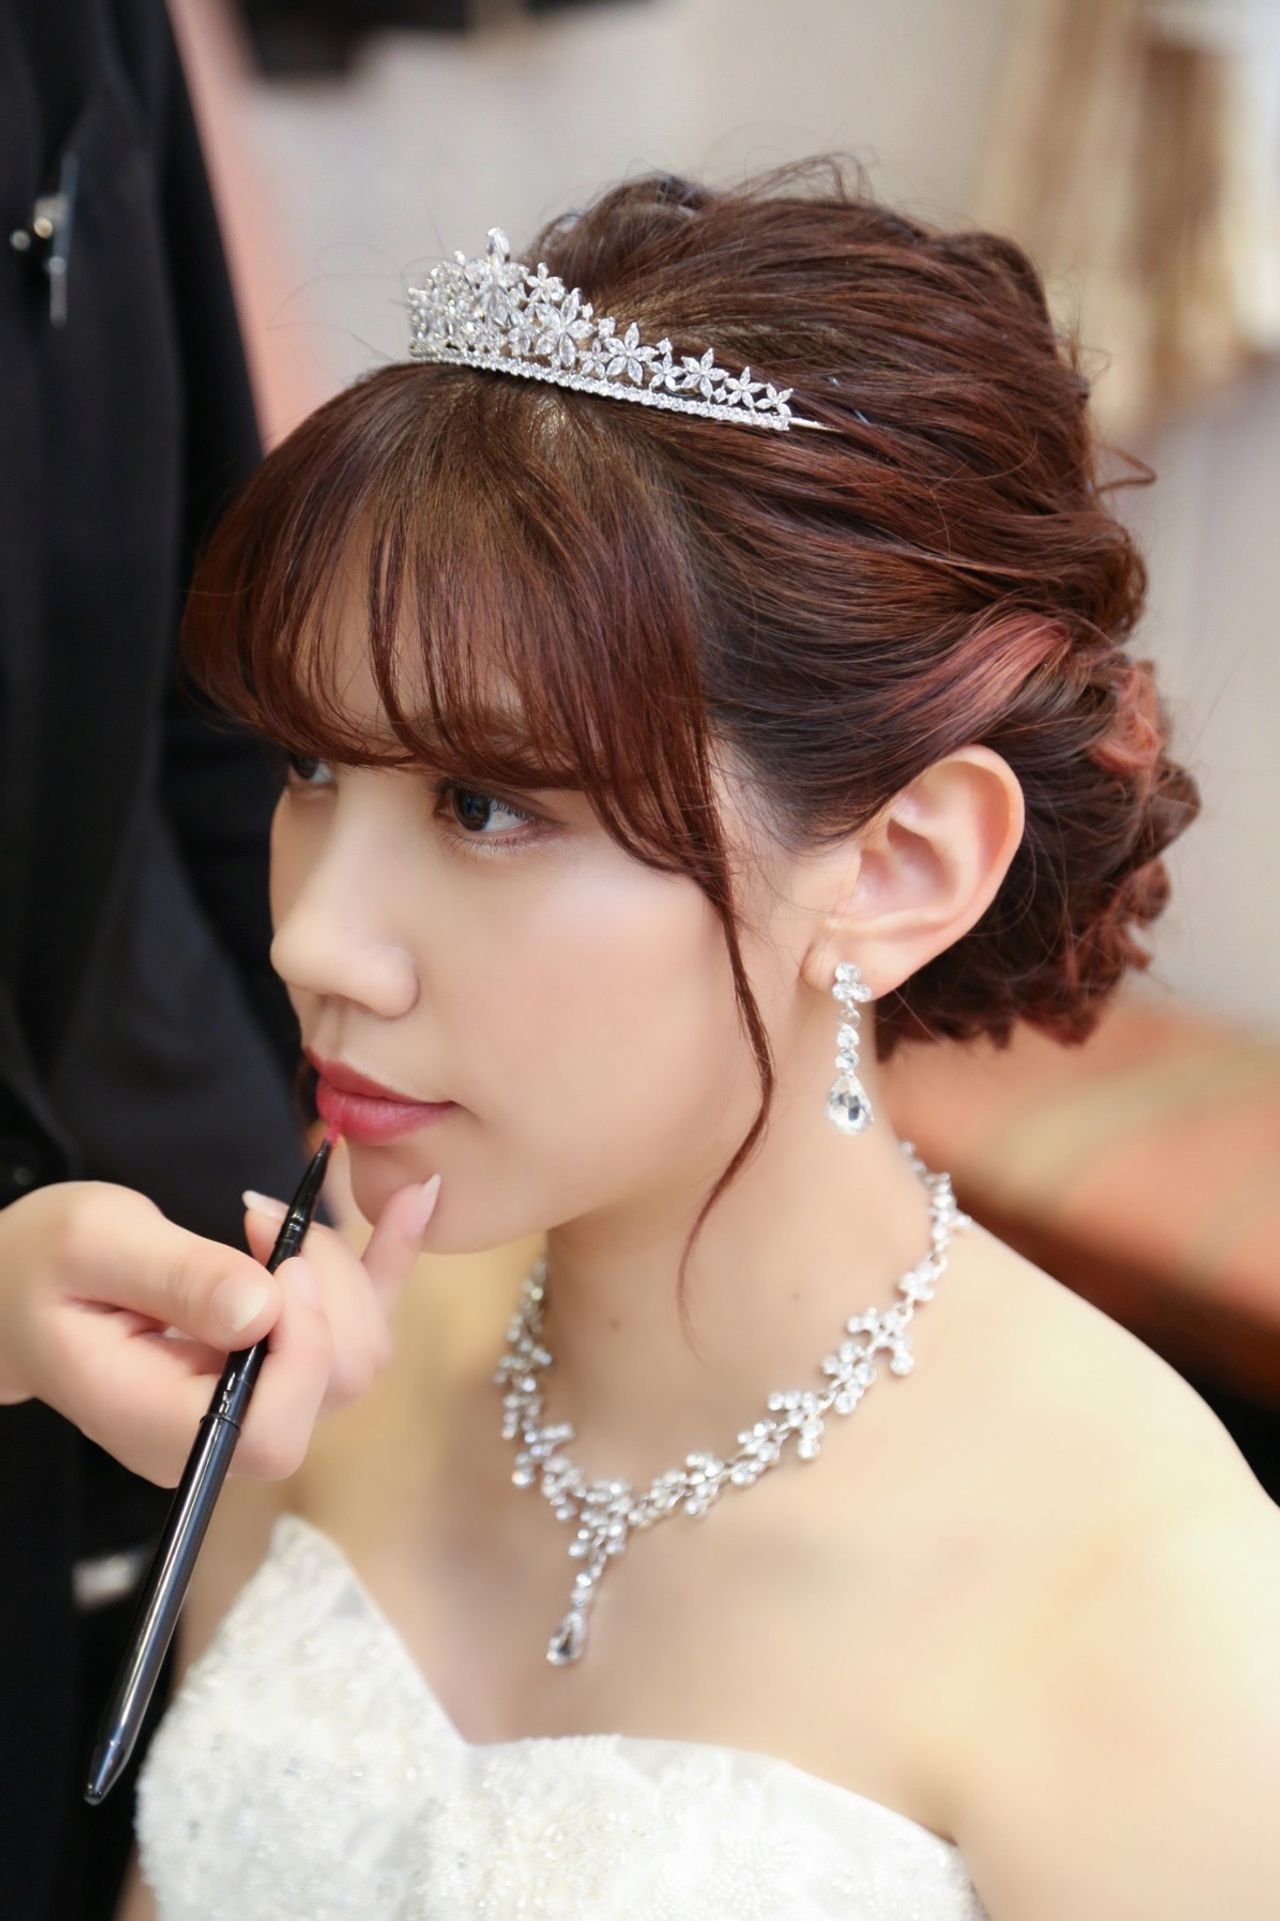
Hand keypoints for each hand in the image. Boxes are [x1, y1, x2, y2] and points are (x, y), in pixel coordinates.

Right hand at [0, 1170, 439, 1485]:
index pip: (270, 1430)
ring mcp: (256, 1404)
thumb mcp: (91, 1245)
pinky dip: (389, 1263)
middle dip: (327, 1291)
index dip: (301, 1346)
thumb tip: (261, 1308)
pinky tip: (417, 1201)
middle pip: (331, 1389)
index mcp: (158, 1427)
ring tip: (274, 1213)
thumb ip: (174, 1277)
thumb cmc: (40, 1264)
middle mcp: (219, 1435)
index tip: (274, 1258)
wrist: (23, 1286)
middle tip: (262, 1216)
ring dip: (343, 1271)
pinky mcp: (280, 1364)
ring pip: (355, 1357)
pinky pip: (359, 1325)